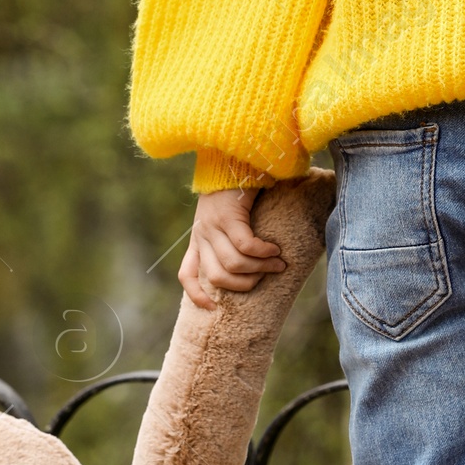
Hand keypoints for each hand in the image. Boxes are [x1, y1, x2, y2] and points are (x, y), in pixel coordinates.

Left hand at [180, 188, 286, 308]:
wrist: (233, 155)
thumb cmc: (237, 186)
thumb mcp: (226, 216)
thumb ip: (232, 237)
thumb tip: (254, 263)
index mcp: (199, 237)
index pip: (187, 274)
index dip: (197, 295)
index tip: (212, 309)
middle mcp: (202, 234)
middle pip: (217, 277)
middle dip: (245, 284)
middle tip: (267, 276)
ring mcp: (212, 225)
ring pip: (234, 264)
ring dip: (260, 268)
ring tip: (278, 263)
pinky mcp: (227, 215)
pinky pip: (246, 245)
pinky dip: (263, 252)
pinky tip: (274, 249)